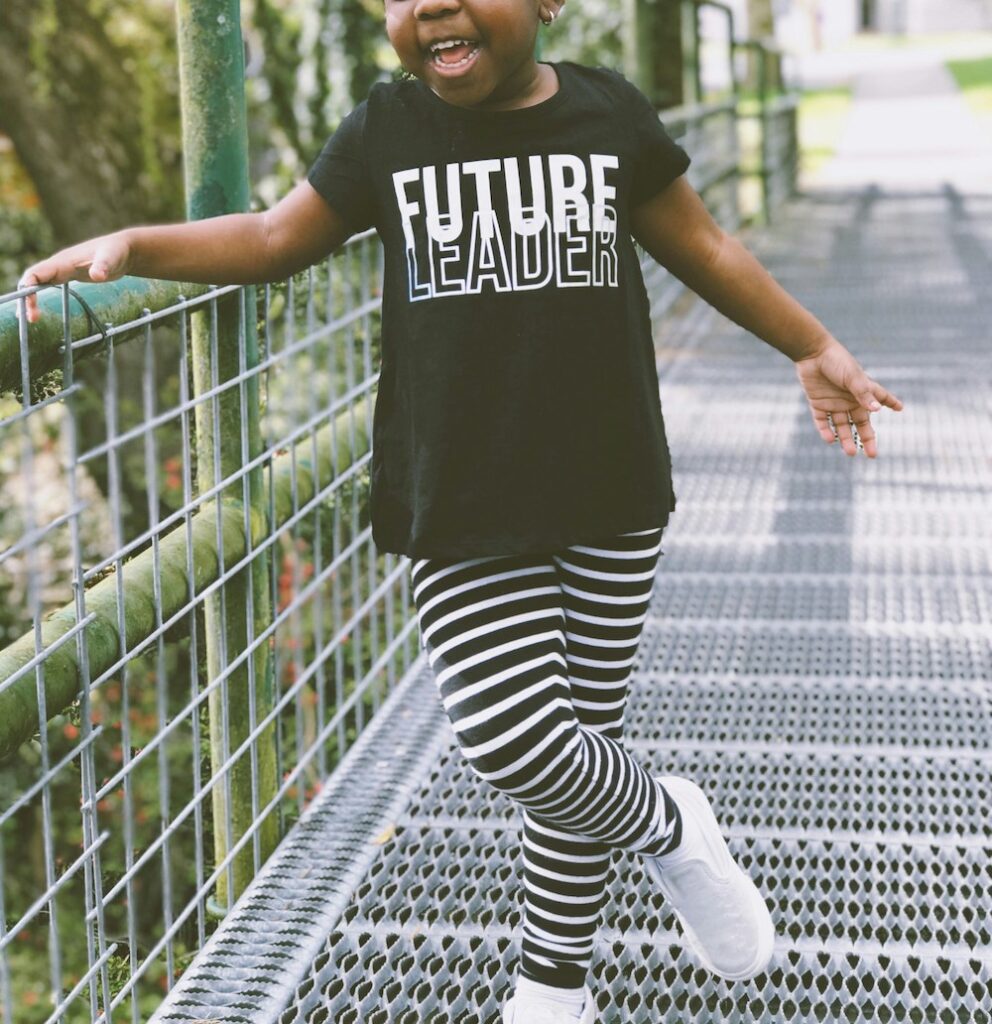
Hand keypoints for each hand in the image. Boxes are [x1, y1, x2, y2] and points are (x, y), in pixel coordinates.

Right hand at [15, 232, 131, 323]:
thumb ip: (103, 266)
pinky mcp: (69, 275)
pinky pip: (48, 285)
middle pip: (33, 280)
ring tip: (32, 318)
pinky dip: (40, 297)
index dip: (28, 288)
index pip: (36, 273)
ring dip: (31, 299)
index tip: (30, 306)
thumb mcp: (111, 259)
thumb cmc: (116, 252)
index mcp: (63, 261)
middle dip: (27, 297)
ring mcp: (63, 270)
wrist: (123, 249)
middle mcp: (59, 265)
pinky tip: (40, 311)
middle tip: (32, 319)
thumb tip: (97, 276)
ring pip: (38, 283)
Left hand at [794, 338, 903, 457]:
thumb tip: (877, 410)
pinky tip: (830, 440)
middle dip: (867, 438)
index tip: (900, 408)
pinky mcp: (818, 404)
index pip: (880, 398)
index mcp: (863, 390)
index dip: (890, 402)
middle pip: (861, 422)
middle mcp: (850, 399)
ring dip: (846, 439)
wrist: (811, 353)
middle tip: (872, 454)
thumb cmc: (836, 361)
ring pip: (842, 426)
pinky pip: (822, 421)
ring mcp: (834, 402)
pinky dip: (826, 431)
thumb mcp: (853, 377)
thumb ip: (863, 394)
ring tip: (850, 453)